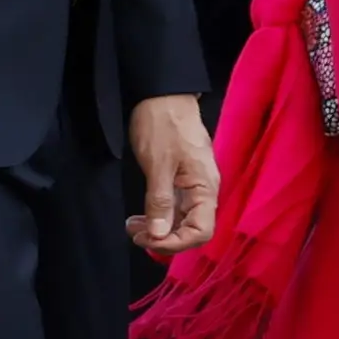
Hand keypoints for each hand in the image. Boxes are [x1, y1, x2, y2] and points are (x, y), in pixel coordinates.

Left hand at [126, 95, 218, 255]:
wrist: (163, 94)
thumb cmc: (162, 124)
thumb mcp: (158, 164)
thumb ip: (160, 201)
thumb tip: (159, 235)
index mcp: (205, 188)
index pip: (201, 232)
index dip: (175, 244)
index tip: (148, 240)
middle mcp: (204, 191)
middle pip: (192, 231)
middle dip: (163, 239)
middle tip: (134, 234)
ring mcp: (193, 186)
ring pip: (181, 221)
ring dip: (158, 229)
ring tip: (133, 227)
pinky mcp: (181, 181)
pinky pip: (174, 209)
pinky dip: (157, 216)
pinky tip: (140, 216)